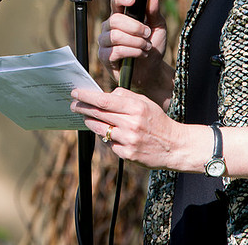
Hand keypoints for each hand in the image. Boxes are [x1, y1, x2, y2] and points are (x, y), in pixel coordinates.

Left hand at [70, 87, 196, 170]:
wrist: (174, 146)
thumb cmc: (157, 121)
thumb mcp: (145, 102)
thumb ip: (124, 96)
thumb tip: (104, 95)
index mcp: (136, 107)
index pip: (104, 100)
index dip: (87, 96)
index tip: (75, 93)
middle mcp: (131, 124)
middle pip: (99, 114)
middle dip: (83, 108)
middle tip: (73, 105)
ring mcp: (129, 140)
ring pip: (100, 130)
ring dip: (90, 122)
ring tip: (87, 118)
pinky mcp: (127, 154)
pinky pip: (109, 143)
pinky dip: (106, 137)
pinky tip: (109, 133)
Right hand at [99, 0, 172, 108]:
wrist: (152, 71)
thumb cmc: (153, 48)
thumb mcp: (158, 28)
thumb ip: (154, 13)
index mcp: (121, 16)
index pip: (115, 1)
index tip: (133, 1)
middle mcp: (109, 27)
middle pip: (115, 19)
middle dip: (135, 27)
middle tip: (148, 34)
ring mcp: (105, 42)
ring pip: (115, 36)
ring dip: (135, 42)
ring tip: (146, 47)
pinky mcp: (104, 57)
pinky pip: (116, 51)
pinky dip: (132, 52)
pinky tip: (141, 54)